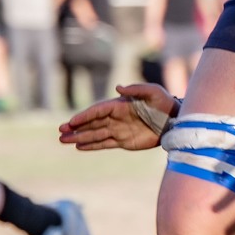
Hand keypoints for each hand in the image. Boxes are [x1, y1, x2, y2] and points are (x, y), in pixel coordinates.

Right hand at [57, 83, 174, 150]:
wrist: (175, 121)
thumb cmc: (164, 103)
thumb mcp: (152, 92)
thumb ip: (135, 89)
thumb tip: (117, 88)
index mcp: (120, 105)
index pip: (97, 111)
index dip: (84, 117)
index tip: (71, 122)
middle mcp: (116, 118)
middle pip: (92, 123)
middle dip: (76, 128)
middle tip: (60, 132)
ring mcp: (119, 130)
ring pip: (95, 134)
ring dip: (79, 137)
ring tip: (63, 140)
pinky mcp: (124, 142)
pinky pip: (105, 144)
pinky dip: (92, 145)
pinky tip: (79, 146)